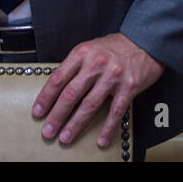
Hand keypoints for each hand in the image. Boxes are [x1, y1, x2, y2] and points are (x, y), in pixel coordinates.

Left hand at [32, 32, 163, 147]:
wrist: (144, 41)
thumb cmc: (115, 47)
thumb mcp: (89, 49)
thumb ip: (75, 66)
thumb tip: (56, 90)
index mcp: (82, 53)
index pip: (58, 78)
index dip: (46, 97)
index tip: (38, 112)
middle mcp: (96, 64)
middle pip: (71, 94)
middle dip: (57, 115)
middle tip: (48, 130)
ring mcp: (112, 76)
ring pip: (89, 105)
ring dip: (75, 124)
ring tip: (65, 137)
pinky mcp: (128, 87)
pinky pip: (115, 112)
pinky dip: (107, 128)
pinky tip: (101, 139)